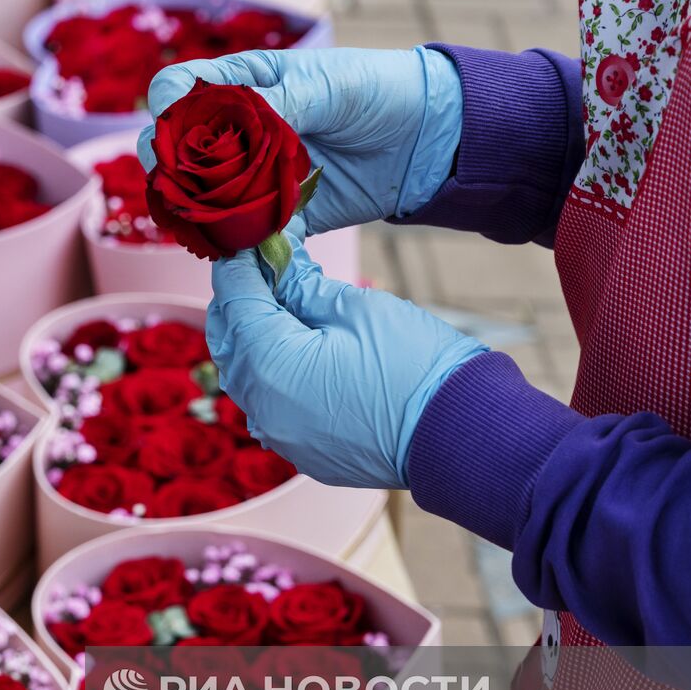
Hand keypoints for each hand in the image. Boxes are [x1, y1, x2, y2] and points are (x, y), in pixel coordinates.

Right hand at [139, 47, 462, 234]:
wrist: (428, 138)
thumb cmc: (379, 91)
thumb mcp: (330, 86)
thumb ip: (280, 106)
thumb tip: (232, 132)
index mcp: (243, 86)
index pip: (180, 91)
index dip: (167, 108)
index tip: (170, 126)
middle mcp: (238, 134)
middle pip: (179, 154)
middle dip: (171, 172)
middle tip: (180, 188)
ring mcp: (255, 178)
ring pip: (205, 202)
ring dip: (200, 217)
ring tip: (206, 227)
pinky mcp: (281, 217)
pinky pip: (249, 238)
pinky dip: (242, 249)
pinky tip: (241, 254)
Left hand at [207, 233, 486, 488]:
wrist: (462, 436)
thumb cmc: (416, 366)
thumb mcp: (354, 308)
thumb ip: (301, 286)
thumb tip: (275, 261)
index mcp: (270, 365)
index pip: (234, 299)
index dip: (240, 263)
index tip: (255, 239)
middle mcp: (262, 408)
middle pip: (229, 339)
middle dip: (242, 299)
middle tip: (270, 265)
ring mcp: (280, 435)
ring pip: (244, 375)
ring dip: (254, 338)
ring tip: (285, 304)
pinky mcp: (301, 450)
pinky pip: (269, 405)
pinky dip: (273, 373)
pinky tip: (300, 350)